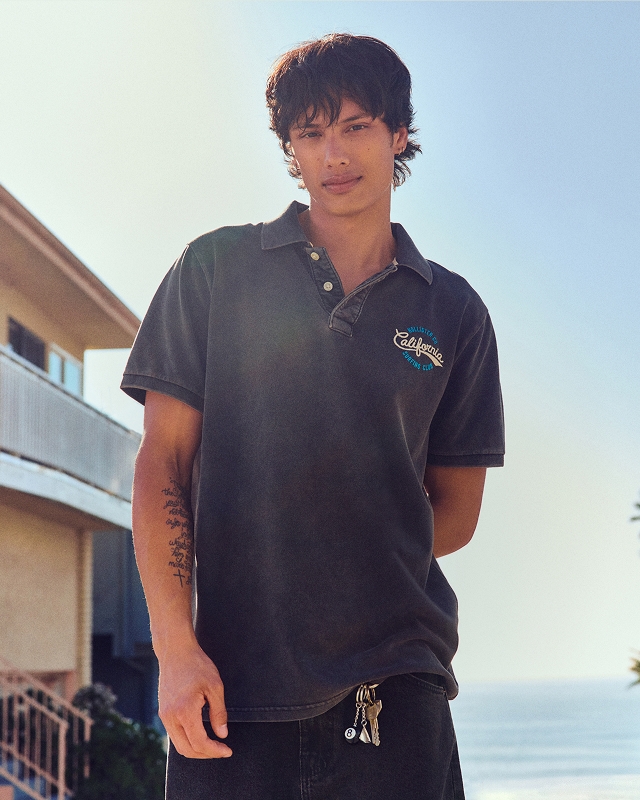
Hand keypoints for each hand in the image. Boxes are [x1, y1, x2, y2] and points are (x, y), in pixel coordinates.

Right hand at [158, 642, 231, 758]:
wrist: (176, 652)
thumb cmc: (197, 665)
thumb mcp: (215, 686)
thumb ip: (219, 713)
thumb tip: (222, 734)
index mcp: (185, 711)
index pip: (200, 743)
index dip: (215, 751)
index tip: (228, 750)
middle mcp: (171, 717)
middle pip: (187, 750)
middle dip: (206, 754)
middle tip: (221, 750)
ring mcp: (165, 716)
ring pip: (179, 745)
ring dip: (196, 749)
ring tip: (212, 745)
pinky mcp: (163, 712)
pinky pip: (175, 735)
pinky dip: (188, 740)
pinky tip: (200, 734)